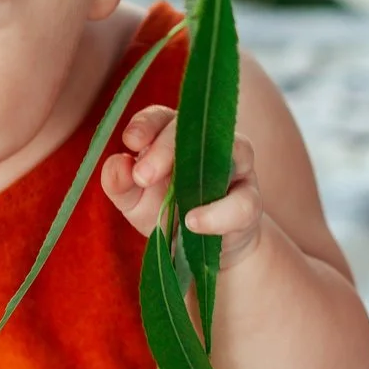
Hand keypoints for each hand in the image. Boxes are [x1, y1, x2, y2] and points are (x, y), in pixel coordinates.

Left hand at [99, 104, 263, 269]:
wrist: (199, 251)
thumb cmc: (165, 213)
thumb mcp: (133, 201)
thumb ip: (119, 182)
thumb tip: (118, 163)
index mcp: (172, 136)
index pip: (161, 117)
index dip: (146, 124)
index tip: (130, 142)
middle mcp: (208, 142)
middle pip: (194, 127)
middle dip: (165, 147)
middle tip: (142, 176)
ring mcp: (236, 166)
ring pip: (235, 148)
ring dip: (202, 171)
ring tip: (173, 200)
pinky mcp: (250, 200)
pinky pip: (243, 201)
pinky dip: (218, 213)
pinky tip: (193, 222)